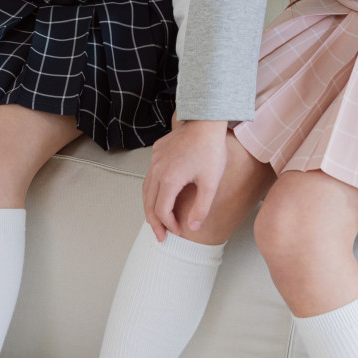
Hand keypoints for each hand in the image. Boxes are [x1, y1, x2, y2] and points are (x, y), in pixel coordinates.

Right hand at [143, 119, 228, 241]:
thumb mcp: (211, 182)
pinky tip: (160, 194)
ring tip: (157, 220)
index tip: (178, 231)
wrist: (206, 121)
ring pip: (146, 188)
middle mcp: (157, 170)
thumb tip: (193, 227)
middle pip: (148, 202)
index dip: (169, 224)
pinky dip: (152, 189)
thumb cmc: (210, 149)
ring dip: (150, 206)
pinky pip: (150, 174)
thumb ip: (201, 207)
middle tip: (160, 235)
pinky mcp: (157, 151)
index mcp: (169, 179)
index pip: (162, 211)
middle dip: (154, 222)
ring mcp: (155, 159)